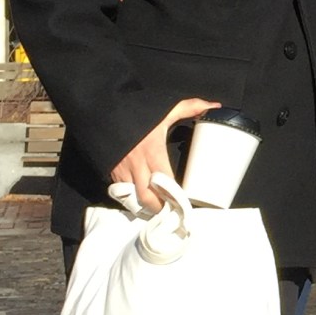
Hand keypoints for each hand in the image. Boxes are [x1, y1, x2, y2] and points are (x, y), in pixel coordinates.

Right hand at [110, 97, 219, 211]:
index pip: (166, 182)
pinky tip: (139, 195)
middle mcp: (136, 164)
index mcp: (152, 151)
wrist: (102, 110)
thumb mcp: (163, 110)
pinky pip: (121, 191)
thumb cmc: (136, 111)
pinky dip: (130, 196)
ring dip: (144, 204)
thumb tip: (214, 106)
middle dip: (159, 207)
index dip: (174, 195)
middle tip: (170, 208)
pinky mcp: (110, 171)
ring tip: (156, 206)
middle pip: (148, 198)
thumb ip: (188, 108)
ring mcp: (121, 170)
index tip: (184, 200)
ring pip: (133, 198)